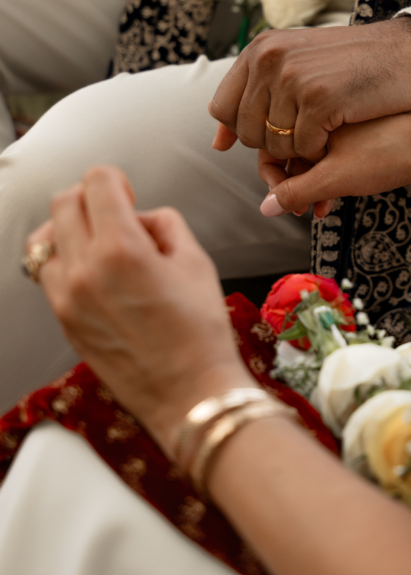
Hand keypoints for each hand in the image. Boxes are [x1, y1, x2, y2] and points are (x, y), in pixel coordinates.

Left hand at [26, 165, 254, 455]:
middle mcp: (85, 270)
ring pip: (45, 239)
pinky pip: (48, 276)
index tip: (127, 194)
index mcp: (121, 249)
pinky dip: (65, 263)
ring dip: (70, 231)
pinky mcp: (64, 322)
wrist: (191, 394)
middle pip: (64, 204)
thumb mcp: (197, 261)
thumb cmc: (201, 334)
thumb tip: (141, 219)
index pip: (96, 182)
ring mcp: (68, 299)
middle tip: (115, 213)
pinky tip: (95, 274)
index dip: (115, 180)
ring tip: (99, 244)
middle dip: (91, 199)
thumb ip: (164, 224)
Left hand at [210, 16, 410, 162]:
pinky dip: (319, 153)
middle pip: (246, 132)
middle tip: (304, 136)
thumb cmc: (354, 64)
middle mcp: (270, 58)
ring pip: (274, 144)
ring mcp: (294, 77)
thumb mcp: (298, 65)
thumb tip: (217, 143)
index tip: (268, 138)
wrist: (407, 54)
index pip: (223, 109)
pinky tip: (336, 137)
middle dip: (273, 145)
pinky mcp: (320, 99)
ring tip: (322, 134)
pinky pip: (303, 148)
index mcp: (260, 48)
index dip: (242, 132)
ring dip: (298, 151)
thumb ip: (257, 96)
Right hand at [257, 112, 410, 218]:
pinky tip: (336, 195)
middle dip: (292, 184)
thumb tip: (266, 208)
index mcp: (309, 114)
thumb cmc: (384, 156)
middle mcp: (321, 115)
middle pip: (290, 152)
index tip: (282, 200)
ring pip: (310, 156)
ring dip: (310, 184)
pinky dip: (327, 175)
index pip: (271, 144)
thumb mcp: (333, 179)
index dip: (272, 176)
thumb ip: (295, 192)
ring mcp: (338, 125)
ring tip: (321, 207)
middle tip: (302, 209)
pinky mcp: (354, 134)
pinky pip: (329, 154)